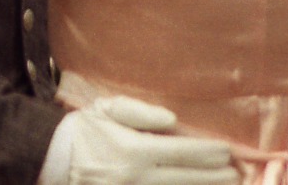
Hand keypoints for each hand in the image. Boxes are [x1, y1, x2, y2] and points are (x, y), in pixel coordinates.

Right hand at [65, 96, 238, 184]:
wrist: (51, 160)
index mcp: (134, 151)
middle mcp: (136, 179)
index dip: (209, 153)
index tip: (228, 152)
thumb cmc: (82, 130)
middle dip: (214, 177)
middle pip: (186, 180)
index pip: (182, 153)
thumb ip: (140, 112)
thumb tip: (173, 120)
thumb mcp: (107, 109)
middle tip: (236, 174)